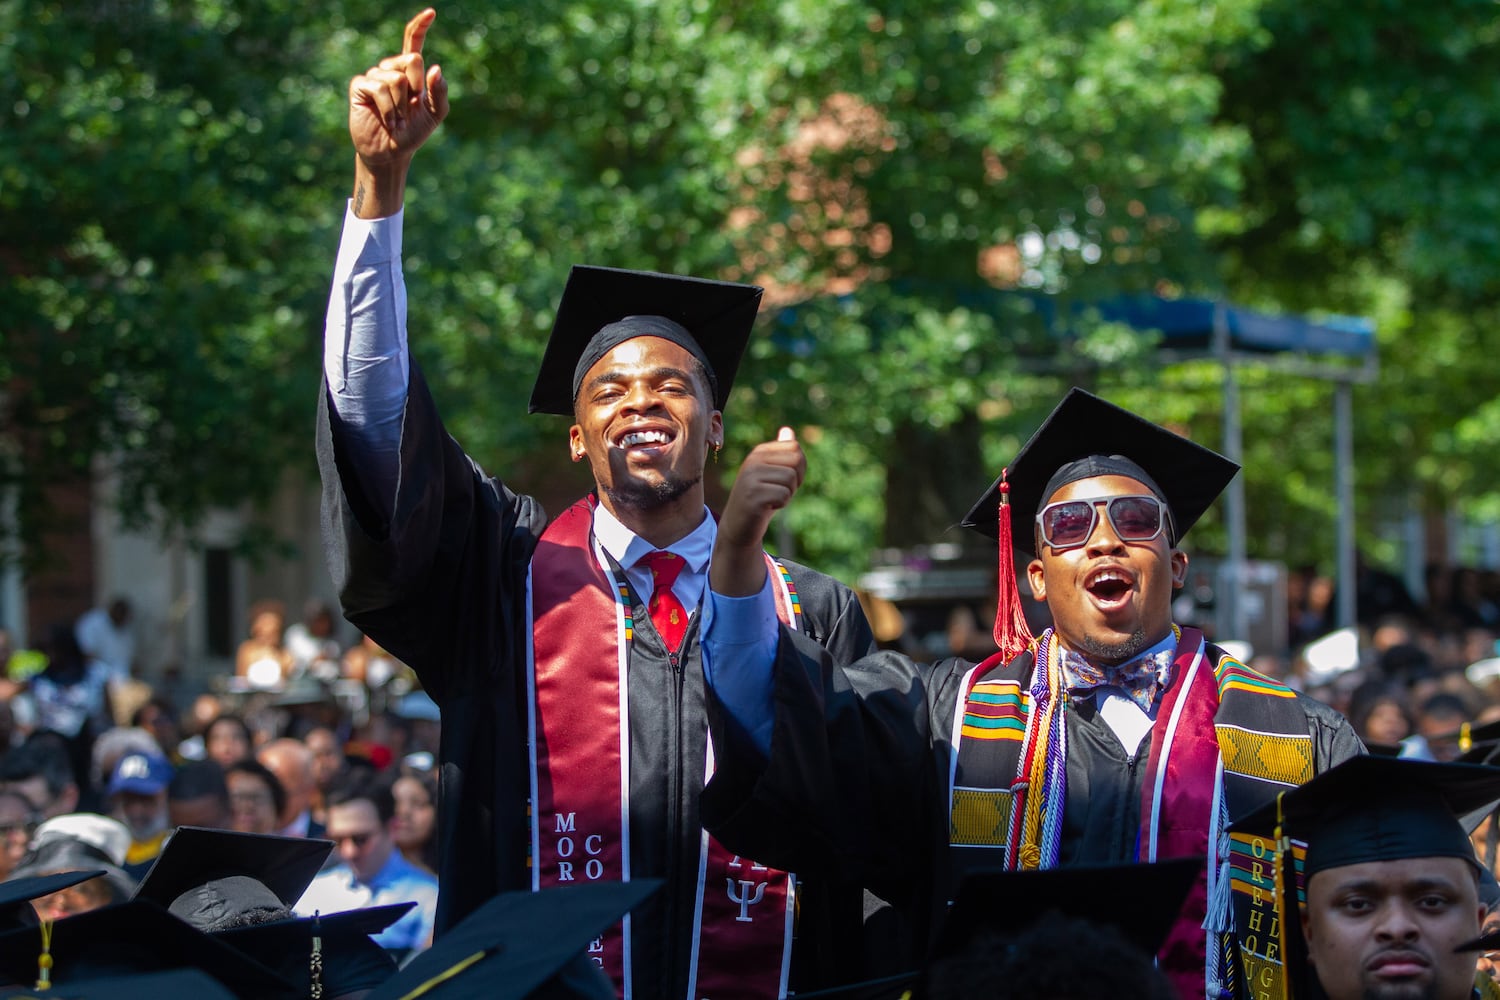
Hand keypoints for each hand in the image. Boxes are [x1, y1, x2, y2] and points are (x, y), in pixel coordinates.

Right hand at [348, 9, 449, 214]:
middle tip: (411, 108)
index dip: (420, 26)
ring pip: (397, 77)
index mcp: (410, 72)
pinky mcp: (360, 85)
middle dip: (418, 87)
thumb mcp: (435, 113)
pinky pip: (380, 87)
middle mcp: (391, 69)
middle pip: (412, 59)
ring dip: (401, 105)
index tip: (431, 12)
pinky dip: (388, 108)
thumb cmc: (413, 132)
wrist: (392, 153)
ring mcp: (374, 75)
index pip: (413, 42)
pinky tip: (387, 120)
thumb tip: (435, 68)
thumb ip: (440, 91)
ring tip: (396, 119)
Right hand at [710, 428, 803, 596]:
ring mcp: (751, 477)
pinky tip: (766, 507)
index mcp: (759, 452)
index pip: (795, 448)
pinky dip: (781, 505)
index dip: (799, 468)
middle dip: (795, 481)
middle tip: (779, 492)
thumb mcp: (772, 474)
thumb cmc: (760, 499)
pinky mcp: (753, 495)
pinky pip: (784, 495)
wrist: (739, 526)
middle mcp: (753, 460)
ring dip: (787, 494)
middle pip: (796, 461)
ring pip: (791, 480)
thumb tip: (788, 430)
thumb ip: (780, 453)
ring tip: (770, 500)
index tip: (784, 481)